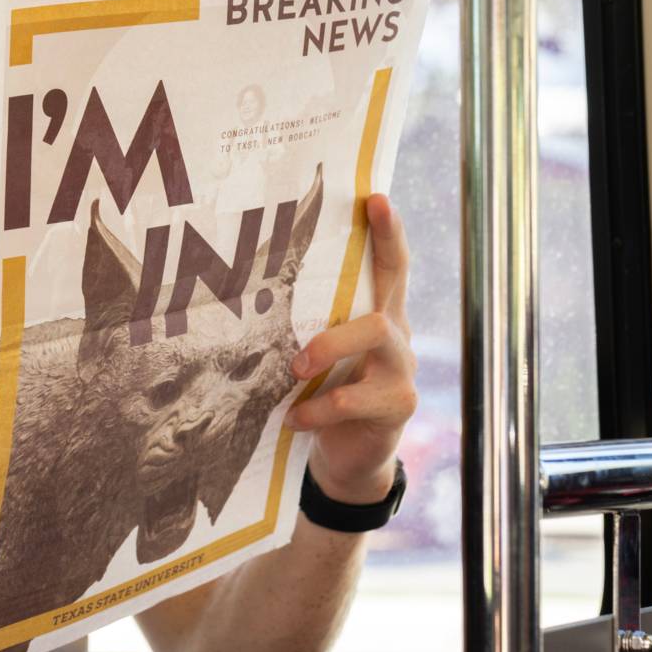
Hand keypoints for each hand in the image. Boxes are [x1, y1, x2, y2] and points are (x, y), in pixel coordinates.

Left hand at [284, 194, 416, 508]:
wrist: (349, 454)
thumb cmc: (328, 391)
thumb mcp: (323, 354)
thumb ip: (309, 324)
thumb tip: (249, 287)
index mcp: (379, 314)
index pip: (391, 265)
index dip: (388, 230)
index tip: (375, 197)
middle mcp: (398, 336)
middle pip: (389, 295)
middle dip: (343, 306)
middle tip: (299, 346)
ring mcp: (402, 371)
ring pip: (377, 337)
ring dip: (328, 350)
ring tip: (294, 372)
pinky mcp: (396, 406)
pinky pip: (355, 400)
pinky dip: (317, 410)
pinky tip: (294, 419)